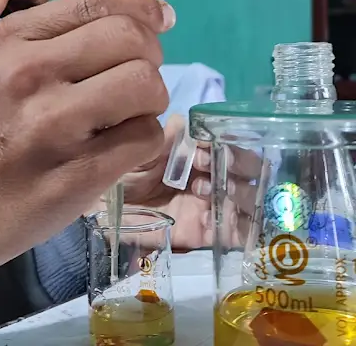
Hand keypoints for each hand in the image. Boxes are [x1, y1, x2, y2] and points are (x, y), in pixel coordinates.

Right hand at [0, 0, 175, 277]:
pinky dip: (145, 139)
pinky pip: (146, 136)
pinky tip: (121, 147)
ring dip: (151, 99)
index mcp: (10, 40)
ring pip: (147, 85)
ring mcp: (55, 123)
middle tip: (138, 77)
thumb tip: (125, 23)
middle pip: (132, 40)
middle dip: (151, 57)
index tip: (162, 18)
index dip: (143, 6)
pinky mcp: (80, 171)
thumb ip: (48, 38)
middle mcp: (31, 72)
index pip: (96, 3)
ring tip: (130, 113)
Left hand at [114, 115, 261, 249]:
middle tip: (208, 170)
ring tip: (203, 191)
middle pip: (246, 172)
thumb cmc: (127, 173)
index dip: (224, 145)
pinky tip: (217, 218)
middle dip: (237, 167)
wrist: (108, 208)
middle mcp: (212, 178)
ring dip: (236, 194)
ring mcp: (210, 206)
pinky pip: (234, 234)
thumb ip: (166, 139)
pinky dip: (236, 227)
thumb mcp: (143, 151)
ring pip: (245, 200)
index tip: (202, 150)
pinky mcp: (204, 234)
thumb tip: (183, 122)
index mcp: (200, 155)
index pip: (230, 145)